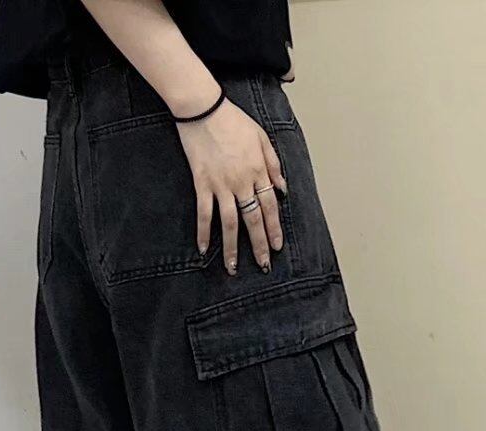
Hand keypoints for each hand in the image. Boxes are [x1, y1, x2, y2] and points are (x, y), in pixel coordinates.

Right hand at [176, 98, 287, 274]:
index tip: (277, 247)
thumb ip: (273, 164)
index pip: (270, 207)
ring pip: (230, 223)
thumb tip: (283, 188)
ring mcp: (221, 185)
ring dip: (232, 248)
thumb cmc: (233, 120)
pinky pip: (204, 213)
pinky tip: (204, 249)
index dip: (274, 229)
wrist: (203, 108)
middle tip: (263, 265)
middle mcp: (242, 182)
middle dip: (259, 245)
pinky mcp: (202, 183)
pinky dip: (203, 232)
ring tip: (233, 267)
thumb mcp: (261, 137)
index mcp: (258, 171)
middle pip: (253, 220)